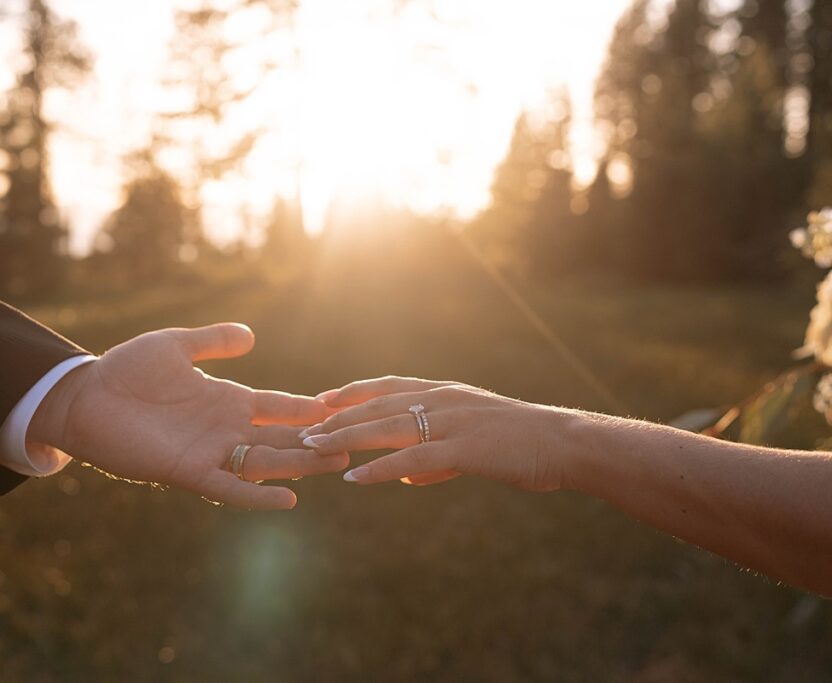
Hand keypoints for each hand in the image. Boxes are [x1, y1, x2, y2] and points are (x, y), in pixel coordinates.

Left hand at [30, 323, 346, 509]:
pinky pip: (229, 488)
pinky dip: (258, 496)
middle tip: (353, 443)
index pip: (276, 406)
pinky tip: (288, 499)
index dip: (305, 408)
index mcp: (226, 400)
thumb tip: (252, 335)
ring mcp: (209, 452)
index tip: (340, 407)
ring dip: (299, 466)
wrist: (84, 398)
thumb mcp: (175, 347)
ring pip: (265, 463)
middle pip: (279, 439)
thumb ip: (213, 342)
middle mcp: (224, 430)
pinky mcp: (187, 471)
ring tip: (335, 465)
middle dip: (315, 441)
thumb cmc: (126, 371)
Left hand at [302, 376, 575, 491]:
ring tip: (315, 449)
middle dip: (338, 417)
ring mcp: (451, 421)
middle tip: (305, 428)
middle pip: (378, 405)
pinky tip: (355, 477)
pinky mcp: (462, 447)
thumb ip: (435, 460)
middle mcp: (442, 399)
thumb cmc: (520, 444)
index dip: (354, 392)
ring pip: (387, 428)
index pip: (389, 386)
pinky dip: (379, 468)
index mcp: (444, 392)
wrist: (562, 444)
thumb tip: (405, 478)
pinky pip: (411, 459)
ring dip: (347, 438)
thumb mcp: (472, 445)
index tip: (323, 399)